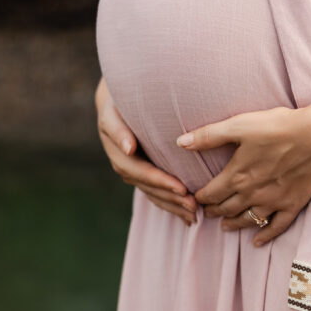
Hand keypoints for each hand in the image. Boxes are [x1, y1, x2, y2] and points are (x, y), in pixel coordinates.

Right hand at [95, 76, 197, 225]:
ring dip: (172, 206)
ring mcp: (132, 169)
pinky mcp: (141, 172)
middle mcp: (123, 161)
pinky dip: (171, 204)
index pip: (139, 170)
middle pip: (147, 186)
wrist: (119, 95)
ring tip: (194, 215)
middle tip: (193, 206)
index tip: (182, 189)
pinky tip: (187, 216)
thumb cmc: (122, 96)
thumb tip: (129, 149)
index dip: (159, 181)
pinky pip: (155, 192)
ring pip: (152, 193)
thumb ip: (118, 128)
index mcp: (116, 148)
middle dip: (170, 198)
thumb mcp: (115, 107)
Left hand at [175, 100, 310, 245]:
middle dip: (214, 211)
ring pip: (247, 220)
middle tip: (207, 212)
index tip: (195, 198)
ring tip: (225, 226)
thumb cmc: (279, 126)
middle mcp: (252, 194)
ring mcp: (273, 202)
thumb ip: (209, 136)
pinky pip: (276, 226)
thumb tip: (180, 142)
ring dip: (233, 224)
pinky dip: (265, 235)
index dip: (200, 197)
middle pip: (226, 208)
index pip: (211, 194)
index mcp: (236, 175)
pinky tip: (257, 242)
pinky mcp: (293, 205)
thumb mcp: (240, 125)